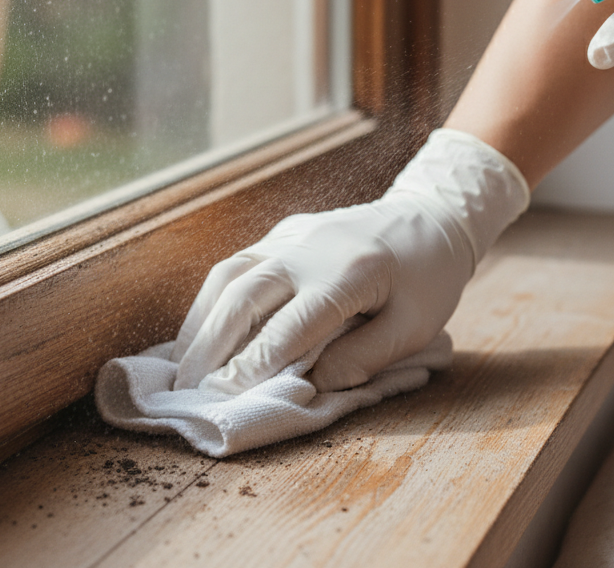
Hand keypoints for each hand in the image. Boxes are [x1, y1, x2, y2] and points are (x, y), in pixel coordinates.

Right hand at [170, 129, 529, 393]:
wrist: (430, 217)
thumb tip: (312, 383)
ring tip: (184, 365)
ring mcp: (291, 235)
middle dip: (211, 345)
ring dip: (201, 321)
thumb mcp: (415, 327)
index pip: (289, 325)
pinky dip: (212, 300)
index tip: (226, 396)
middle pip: (244, 294)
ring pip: (229, 274)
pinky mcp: (283, 232)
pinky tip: (203, 331)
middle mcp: (309, 248)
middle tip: (190, 389)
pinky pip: (237, 264)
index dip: (255, 363)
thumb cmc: (428, 280)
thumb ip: (365, 357)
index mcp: (348, 273)